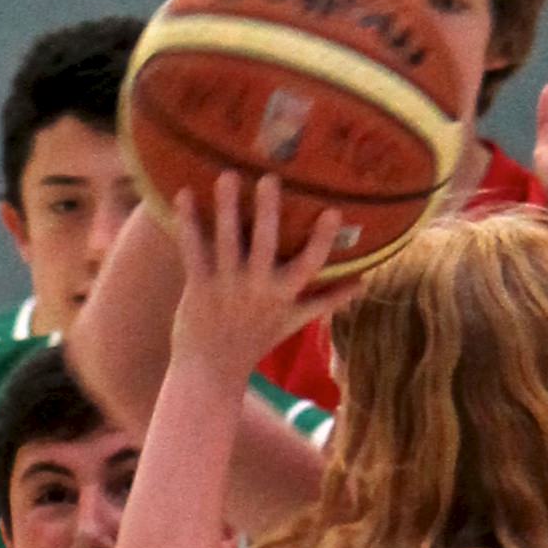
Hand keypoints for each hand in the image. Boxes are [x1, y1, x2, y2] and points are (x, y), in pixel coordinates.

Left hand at [169, 175, 349, 378]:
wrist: (211, 371)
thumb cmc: (255, 341)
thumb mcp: (294, 322)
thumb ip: (326, 300)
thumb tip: (363, 282)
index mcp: (283, 295)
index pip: (309, 265)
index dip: (322, 240)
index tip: (333, 211)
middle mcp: (256, 288)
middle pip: (265, 245)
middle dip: (267, 212)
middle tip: (269, 179)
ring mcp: (226, 286)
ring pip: (227, 242)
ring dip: (226, 208)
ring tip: (227, 176)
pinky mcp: (198, 287)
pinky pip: (192, 251)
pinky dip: (188, 224)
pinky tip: (184, 194)